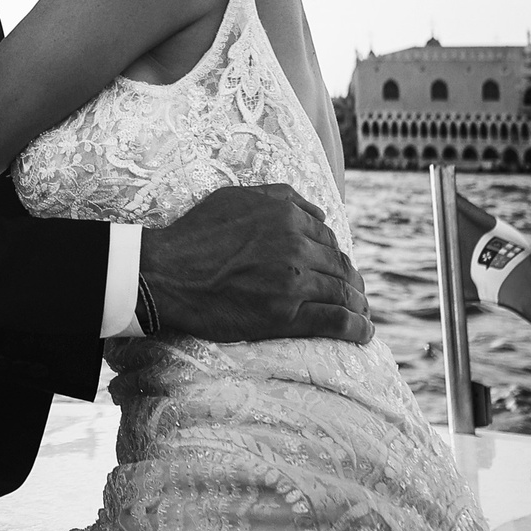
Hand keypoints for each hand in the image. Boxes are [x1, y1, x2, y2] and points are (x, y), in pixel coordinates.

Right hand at [139, 184, 371, 345]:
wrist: (165, 273)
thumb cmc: (194, 234)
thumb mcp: (236, 197)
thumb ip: (281, 197)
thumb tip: (320, 212)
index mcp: (287, 217)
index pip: (328, 238)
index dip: (336, 255)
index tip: (338, 268)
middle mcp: (295, 247)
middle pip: (340, 265)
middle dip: (352, 281)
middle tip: (357, 294)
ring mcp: (293, 282)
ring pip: (342, 292)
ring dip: (358, 305)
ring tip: (363, 314)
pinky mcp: (286, 316)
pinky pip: (334, 321)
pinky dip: (355, 328)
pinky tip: (364, 333)